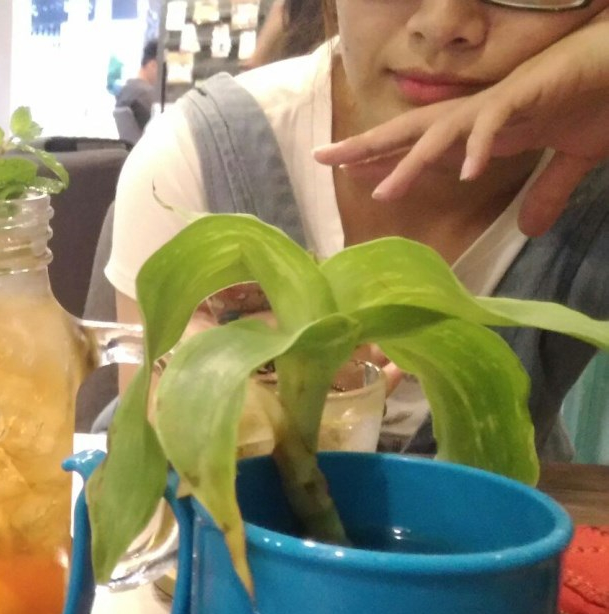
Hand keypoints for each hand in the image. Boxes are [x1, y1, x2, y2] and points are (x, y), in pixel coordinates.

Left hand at [314, 11, 608, 235]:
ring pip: (441, 131)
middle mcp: (481, 113)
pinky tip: (463, 173)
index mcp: (486, 127)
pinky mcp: (527, 94)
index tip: (352, 174)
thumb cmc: (600, 98)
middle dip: (368, 145)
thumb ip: (546, 191)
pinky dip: (478, 146)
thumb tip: (530, 230)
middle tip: (321, 158)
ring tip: (381, 190)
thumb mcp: (571, 157)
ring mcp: (500, 103)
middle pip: (413, 131)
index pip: (424, 144)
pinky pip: (494, 122)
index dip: (387, 157)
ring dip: (409, 160)